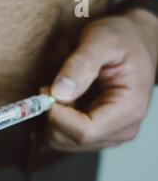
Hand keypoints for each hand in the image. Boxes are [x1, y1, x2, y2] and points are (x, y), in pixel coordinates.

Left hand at [47, 9, 157, 150]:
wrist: (135, 42)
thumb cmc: (122, 38)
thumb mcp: (101, 39)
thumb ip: (80, 64)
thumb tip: (59, 92)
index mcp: (129, 110)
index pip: (84, 132)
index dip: (57, 115)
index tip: (46, 89)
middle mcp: (121, 130)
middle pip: (67, 140)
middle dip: (52, 113)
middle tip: (52, 85)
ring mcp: (107, 136)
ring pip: (60, 141)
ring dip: (52, 116)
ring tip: (63, 89)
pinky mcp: (95, 135)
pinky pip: (60, 137)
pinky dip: (55, 119)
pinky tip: (65, 99)